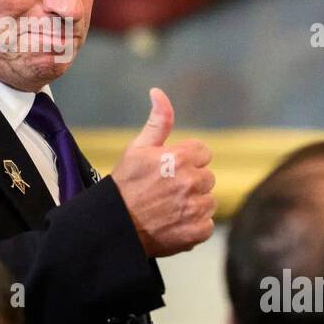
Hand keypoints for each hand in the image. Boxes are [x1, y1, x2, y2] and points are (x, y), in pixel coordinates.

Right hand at [110, 88, 216, 257]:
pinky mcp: (197, 230)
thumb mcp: (137, 148)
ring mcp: (195, 208)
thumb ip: (158, 121)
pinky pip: (206, 223)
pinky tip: (174, 223)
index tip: (170, 170)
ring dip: (194, 204)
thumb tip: (158, 92)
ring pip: (208, 200)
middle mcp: (191, 181)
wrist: (114, 226)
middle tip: (166, 191)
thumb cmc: (124, 186)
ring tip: (169, 208)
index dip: (187, 160)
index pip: (203, 152)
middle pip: (207, 177)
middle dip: (191, 182)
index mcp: (180, 158)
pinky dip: (193, 225)